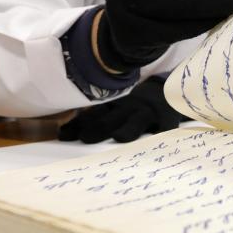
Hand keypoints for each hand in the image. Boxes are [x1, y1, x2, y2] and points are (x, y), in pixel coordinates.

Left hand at [59, 76, 186, 143]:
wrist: (168, 92)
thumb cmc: (137, 107)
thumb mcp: (117, 108)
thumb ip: (97, 118)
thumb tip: (64, 134)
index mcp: (114, 106)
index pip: (93, 115)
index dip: (78, 124)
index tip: (64, 135)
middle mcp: (128, 109)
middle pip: (111, 119)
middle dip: (98, 128)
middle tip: (85, 138)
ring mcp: (147, 114)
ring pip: (136, 122)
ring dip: (127, 130)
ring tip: (120, 137)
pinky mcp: (165, 121)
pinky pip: (162, 128)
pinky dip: (158, 133)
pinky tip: (155, 140)